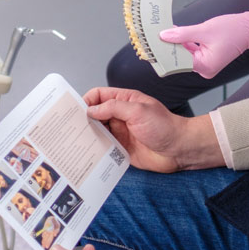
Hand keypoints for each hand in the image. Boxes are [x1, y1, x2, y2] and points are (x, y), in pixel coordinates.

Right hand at [84, 86, 222, 171]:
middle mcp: (119, 116)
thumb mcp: (138, 111)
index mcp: (124, 101)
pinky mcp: (121, 149)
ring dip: (87, 135)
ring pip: (97, 131)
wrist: (179, 149)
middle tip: (69, 128)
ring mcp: (119, 132)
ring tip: (73, 142)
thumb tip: (91, 109)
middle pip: (94, 114)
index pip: (99, 96)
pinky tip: (86, 154)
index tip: (75, 111)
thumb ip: (113, 107)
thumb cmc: (164, 126)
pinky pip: (104, 148)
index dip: (86, 101)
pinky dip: (95, 150)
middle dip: (82, 119)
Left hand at [160, 1, 248, 79]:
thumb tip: (163, 36)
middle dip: (168, 46)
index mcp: (205, 66)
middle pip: (180, 59)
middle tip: (154, 35)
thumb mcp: (204, 29)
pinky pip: (192, 51)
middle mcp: (205, 69)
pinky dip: (185, 43)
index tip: (150, 44)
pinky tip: (176, 33)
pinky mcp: (209, 58)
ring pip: (185, 54)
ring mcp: (207, 64)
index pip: (177, 61)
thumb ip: (182, 34)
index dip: (163, 52)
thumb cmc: (233, 29)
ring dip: (176, 43)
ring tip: (162, 32)